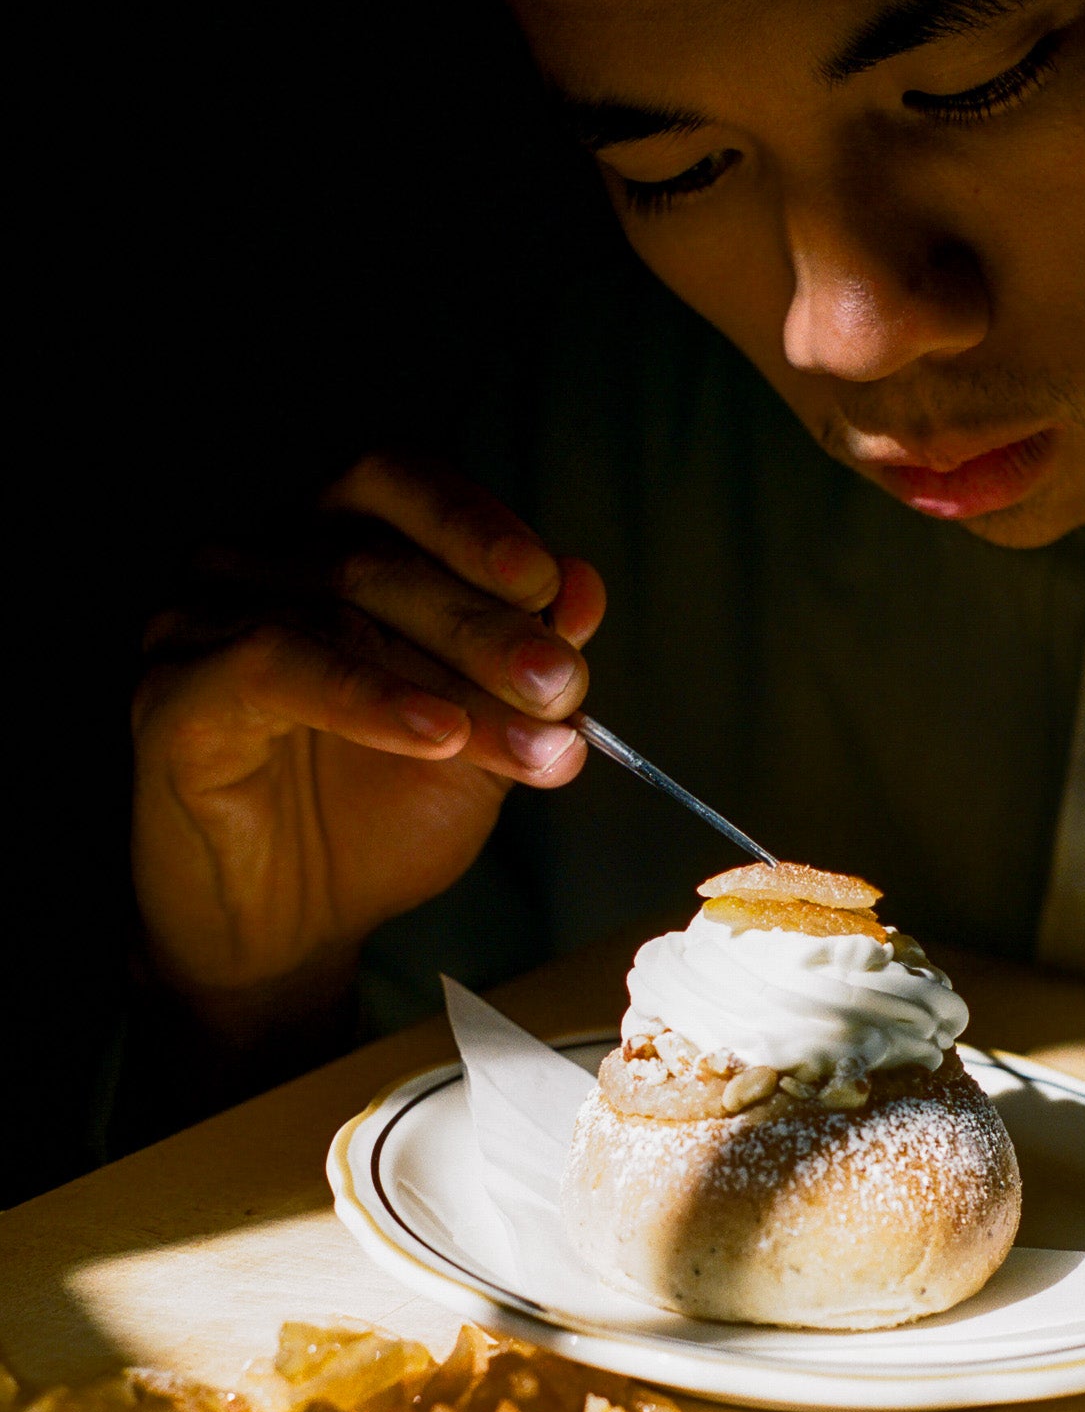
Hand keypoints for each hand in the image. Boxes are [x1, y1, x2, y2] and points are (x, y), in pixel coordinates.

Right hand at [131, 456, 603, 1047]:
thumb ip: (525, 664)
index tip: (550, 584)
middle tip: (564, 684)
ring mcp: (201, 620)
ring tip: (531, 738)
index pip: (395, 483)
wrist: (289, 929)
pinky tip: (439, 735)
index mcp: (322, 542)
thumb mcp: (479, 735)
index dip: (474, 523)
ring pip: (337, 608)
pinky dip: (370, 697)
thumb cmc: (374, 817)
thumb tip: (584, 588)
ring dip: (452, 676)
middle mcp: (252, 562)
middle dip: (488, 624)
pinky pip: (276, 665)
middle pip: (376, 554)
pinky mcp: (174, 691)